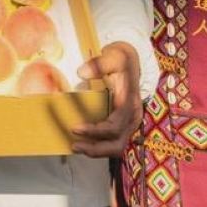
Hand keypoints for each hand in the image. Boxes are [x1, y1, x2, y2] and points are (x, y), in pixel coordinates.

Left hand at [70, 40, 140, 157]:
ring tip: (76, 147)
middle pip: (118, 144)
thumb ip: (99, 63)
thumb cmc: (121, 60)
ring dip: (97, 151)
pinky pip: (113, 141)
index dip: (95, 131)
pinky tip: (83, 142)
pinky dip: (99, 145)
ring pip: (117, 147)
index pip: (114, 126)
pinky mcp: (124, 125)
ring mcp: (130, 123)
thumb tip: (81, 72)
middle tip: (74, 145)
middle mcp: (133, 117)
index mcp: (130, 104)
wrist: (132, 62)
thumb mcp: (114, 55)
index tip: (75, 128)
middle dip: (96, 149)